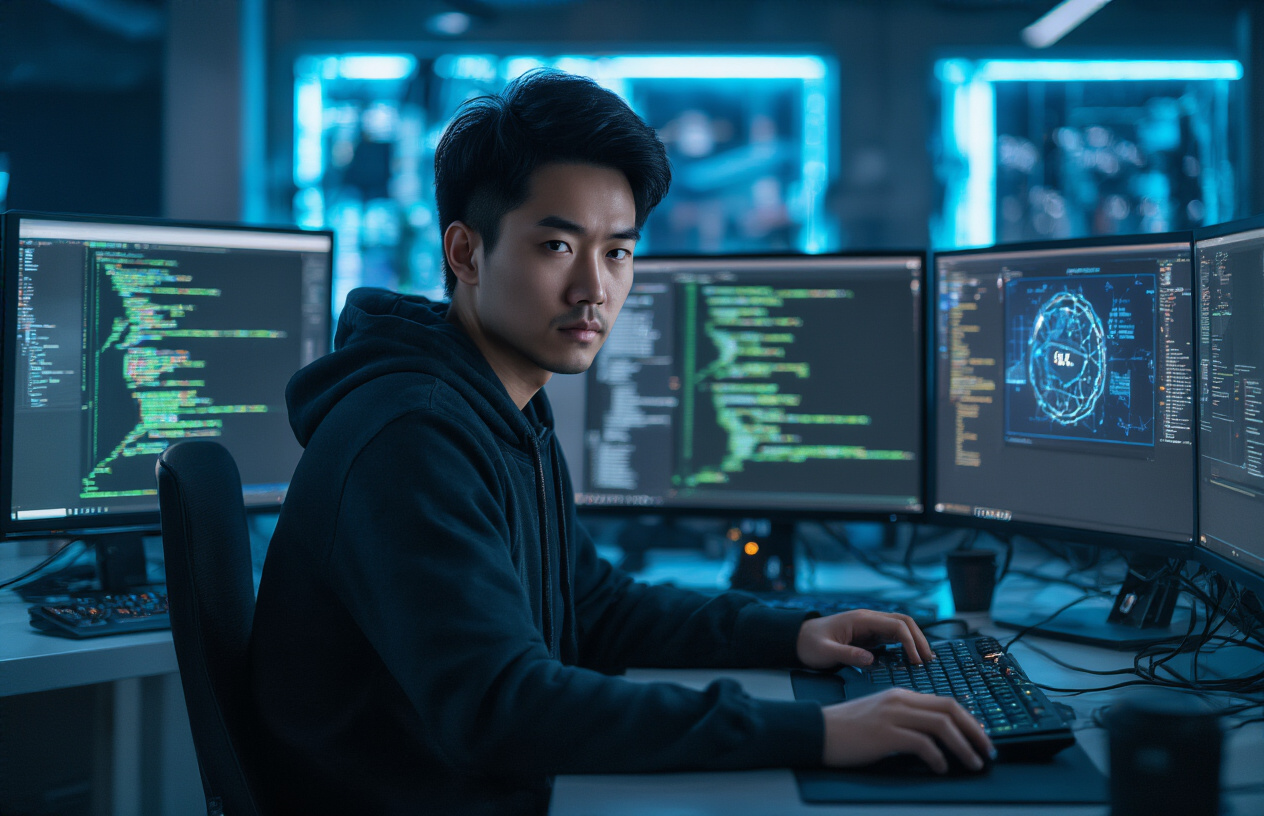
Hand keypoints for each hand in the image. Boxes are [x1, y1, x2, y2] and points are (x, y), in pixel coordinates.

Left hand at [795, 609, 932, 669]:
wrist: (797, 640)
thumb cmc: (809, 644)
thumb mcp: (825, 652)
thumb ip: (847, 655)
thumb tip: (871, 660)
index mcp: (861, 620)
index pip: (895, 625)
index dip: (910, 642)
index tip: (917, 660)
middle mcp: (868, 619)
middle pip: (903, 622)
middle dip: (919, 639)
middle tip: (929, 661)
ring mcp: (869, 627)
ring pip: (900, 628)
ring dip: (915, 641)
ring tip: (925, 660)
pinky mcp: (868, 636)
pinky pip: (892, 637)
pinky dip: (905, 645)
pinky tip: (910, 659)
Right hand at [821, 688, 993, 772]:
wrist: (819, 730)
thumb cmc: (848, 729)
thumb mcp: (881, 716)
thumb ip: (905, 719)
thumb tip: (935, 737)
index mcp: (901, 695)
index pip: (945, 702)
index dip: (969, 720)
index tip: (981, 737)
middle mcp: (900, 701)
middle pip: (950, 709)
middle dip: (975, 731)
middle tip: (988, 751)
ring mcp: (892, 715)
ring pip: (941, 725)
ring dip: (964, 746)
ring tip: (973, 763)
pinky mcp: (884, 734)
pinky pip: (922, 743)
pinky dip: (938, 757)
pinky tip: (941, 768)